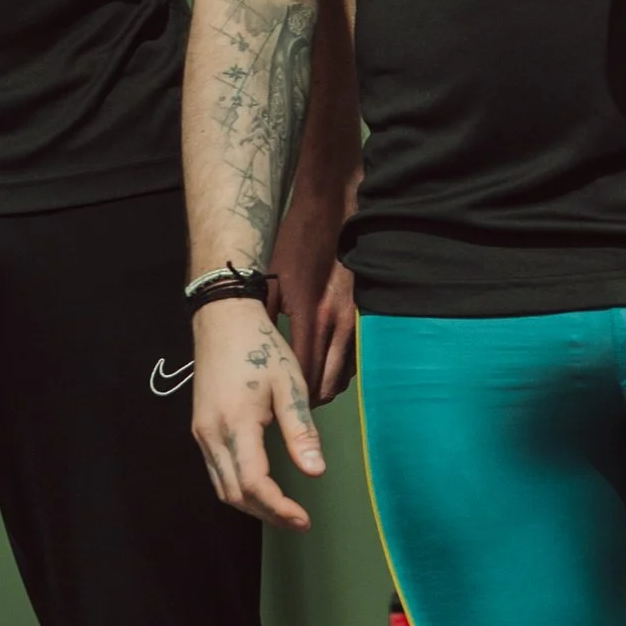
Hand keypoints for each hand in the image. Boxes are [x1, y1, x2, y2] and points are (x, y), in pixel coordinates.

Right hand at [191, 300, 324, 531]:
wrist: (222, 319)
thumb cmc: (259, 346)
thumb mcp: (289, 384)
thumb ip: (300, 430)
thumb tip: (315, 472)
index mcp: (236, 423)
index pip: (255, 484)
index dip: (279, 508)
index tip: (303, 520)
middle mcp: (212, 434)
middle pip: (235, 494)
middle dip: (267, 513)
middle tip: (298, 520)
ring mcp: (201, 432)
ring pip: (222, 487)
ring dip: (251, 504)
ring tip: (282, 509)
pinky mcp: (200, 428)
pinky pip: (216, 471)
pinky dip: (238, 487)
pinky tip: (260, 485)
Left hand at [270, 195, 358, 404]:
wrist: (331, 216)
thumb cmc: (296, 246)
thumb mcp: (271, 281)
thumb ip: (267, 319)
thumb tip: (259, 351)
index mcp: (309, 316)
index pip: (302, 373)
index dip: (291, 396)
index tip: (278, 407)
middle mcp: (336, 324)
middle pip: (326, 384)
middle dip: (308, 401)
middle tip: (291, 409)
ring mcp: (355, 321)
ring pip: (343, 377)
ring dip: (325, 389)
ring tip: (305, 394)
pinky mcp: (365, 317)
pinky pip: (354, 360)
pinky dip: (339, 373)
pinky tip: (325, 372)